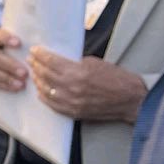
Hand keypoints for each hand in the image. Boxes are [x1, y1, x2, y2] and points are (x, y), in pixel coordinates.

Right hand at [0, 27, 28, 91]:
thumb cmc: (1, 45)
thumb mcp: (4, 39)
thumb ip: (17, 41)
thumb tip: (39, 46)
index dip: (6, 39)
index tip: (18, 43)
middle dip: (9, 65)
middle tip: (24, 73)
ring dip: (6, 78)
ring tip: (21, 84)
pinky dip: (2, 85)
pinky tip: (14, 89)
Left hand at [27, 49, 147, 122]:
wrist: (132, 99)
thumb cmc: (118, 79)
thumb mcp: (96, 63)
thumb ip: (75, 62)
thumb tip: (58, 60)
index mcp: (79, 72)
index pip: (51, 62)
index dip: (40, 55)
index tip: (34, 51)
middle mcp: (73, 88)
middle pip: (45, 75)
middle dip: (36, 66)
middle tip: (31, 61)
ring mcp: (72, 102)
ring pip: (46, 90)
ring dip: (38, 81)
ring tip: (34, 74)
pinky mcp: (74, 112)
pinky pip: (52, 105)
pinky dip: (44, 97)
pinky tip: (41, 91)